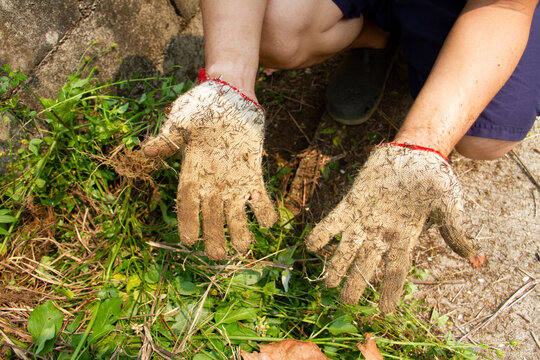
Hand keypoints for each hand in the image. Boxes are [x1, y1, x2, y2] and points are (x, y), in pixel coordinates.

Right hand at [143, 72, 276, 259]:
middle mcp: (213, 181)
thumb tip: (146, 151)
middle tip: (217, 257)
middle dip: (215, 235)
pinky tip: (268, 222)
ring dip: (240, 229)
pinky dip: (264, 208)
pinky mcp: (253, 171)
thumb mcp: (181, 121)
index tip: (188, 241)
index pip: (187, 202)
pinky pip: (259, 194)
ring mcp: (234, 178)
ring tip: (244, 249)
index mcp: (192, 171)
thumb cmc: (201, 107)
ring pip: (235, 210)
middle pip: (212, 214)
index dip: (188, 221)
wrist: (229, 94)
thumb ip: (168, 139)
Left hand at [306, 143, 484, 312]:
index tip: (383, 311)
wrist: (417, 153)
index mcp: (405, 238)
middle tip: (344, 302)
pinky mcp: (352, 202)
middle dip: (355, 283)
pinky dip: (323, 232)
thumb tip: (474, 258)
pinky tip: (311, 245)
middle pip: (366, 264)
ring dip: (336, 264)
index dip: (390, 290)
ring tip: (326, 283)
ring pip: (347, 247)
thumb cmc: (436, 181)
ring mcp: (365, 218)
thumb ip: (455, 232)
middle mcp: (382, 233)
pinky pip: (334, 221)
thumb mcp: (449, 207)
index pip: (396, 270)